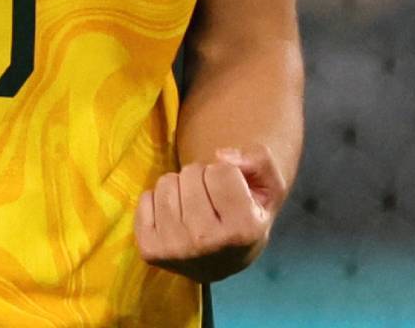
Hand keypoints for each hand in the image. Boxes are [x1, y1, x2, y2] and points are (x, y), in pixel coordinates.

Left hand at [134, 146, 281, 283]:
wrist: (224, 260)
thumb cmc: (248, 216)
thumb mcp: (269, 188)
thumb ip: (259, 161)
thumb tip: (220, 155)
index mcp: (243, 230)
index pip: (221, 170)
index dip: (227, 173)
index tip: (233, 193)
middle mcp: (207, 243)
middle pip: (191, 173)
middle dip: (202, 177)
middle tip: (212, 200)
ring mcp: (175, 249)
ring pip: (166, 182)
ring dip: (180, 187)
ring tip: (194, 207)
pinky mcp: (150, 250)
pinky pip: (145, 197)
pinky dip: (159, 200)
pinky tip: (176, 218)